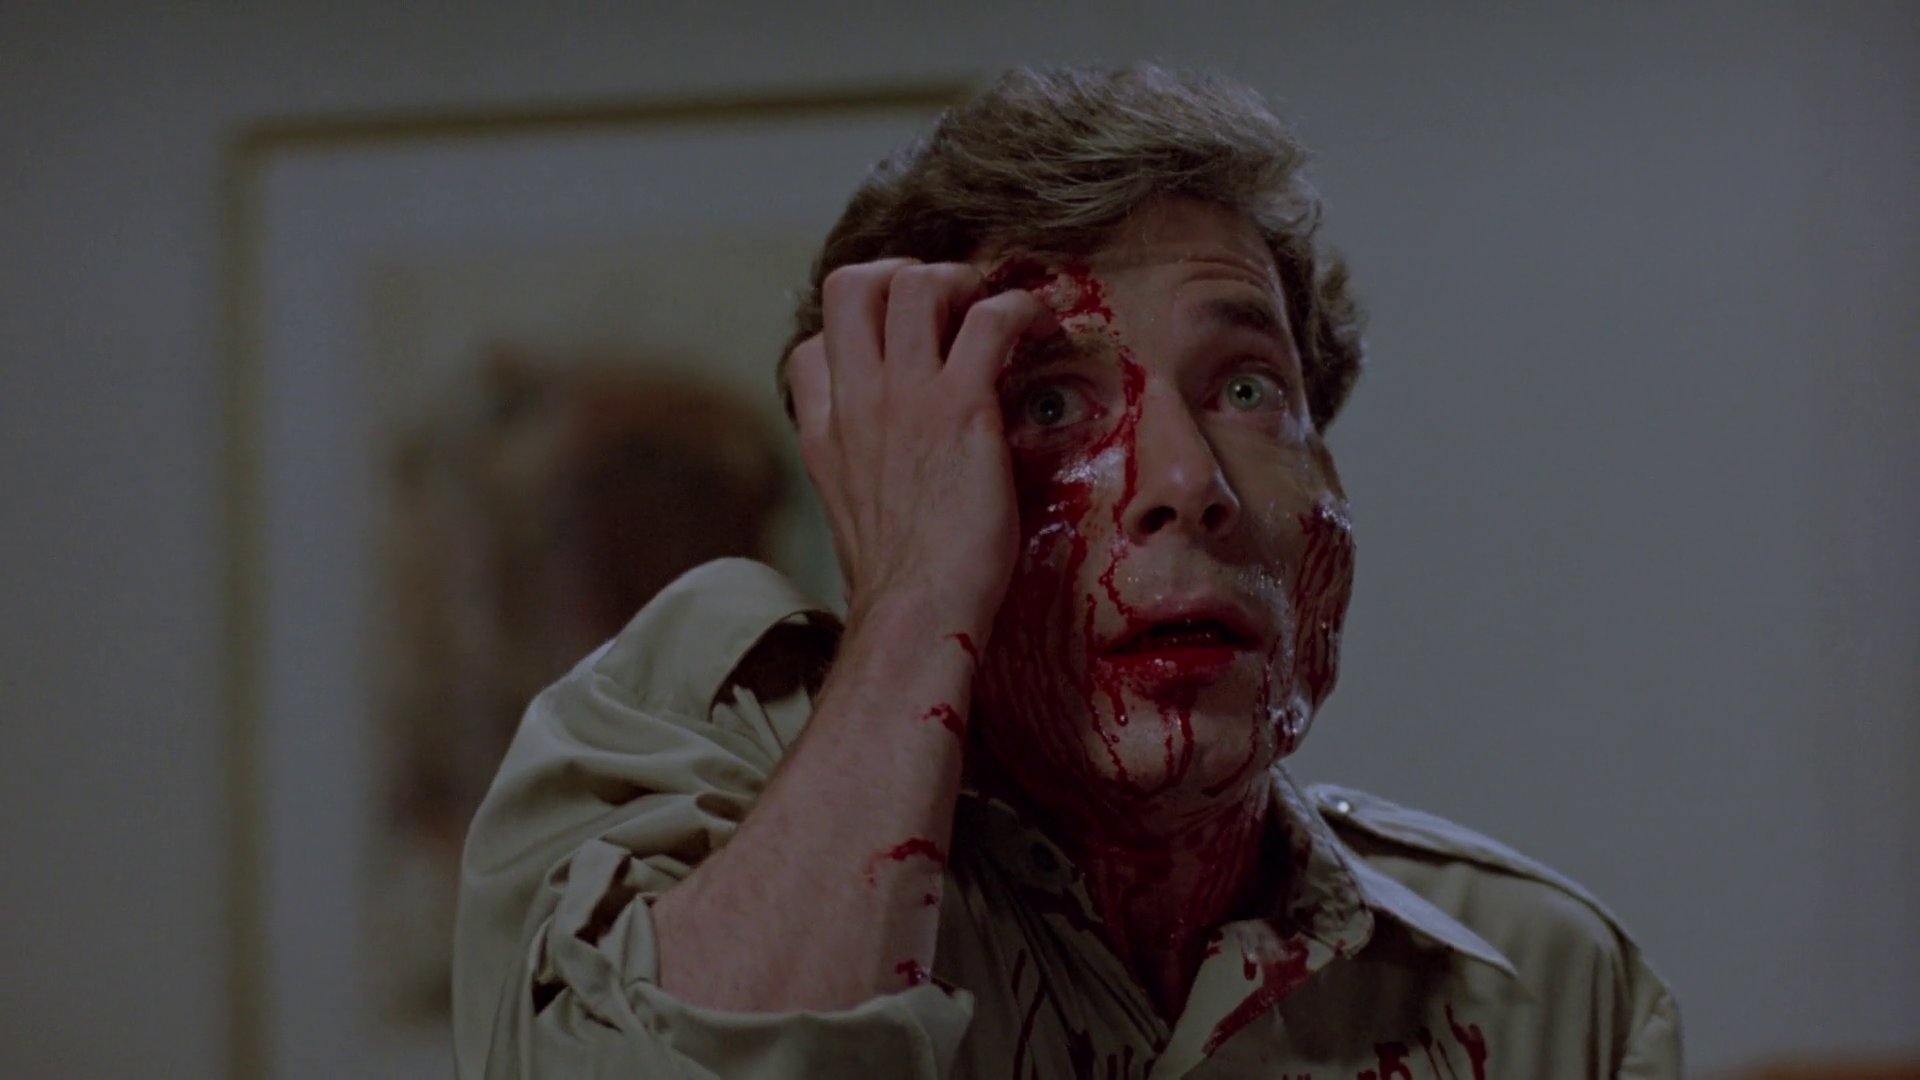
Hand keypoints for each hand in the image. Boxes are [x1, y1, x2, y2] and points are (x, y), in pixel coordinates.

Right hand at [787, 259, 1055, 639]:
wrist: (916, 614)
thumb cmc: (901, 584)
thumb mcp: (853, 519)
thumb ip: (863, 474)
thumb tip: (894, 470)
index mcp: (825, 432)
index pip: (812, 346)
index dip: (857, 333)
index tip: (901, 347)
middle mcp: (856, 402)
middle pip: (853, 284)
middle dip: (903, 274)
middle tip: (950, 305)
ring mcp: (904, 399)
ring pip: (916, 282)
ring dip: (963, 281)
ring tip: (995, 312)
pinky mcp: (961, 408)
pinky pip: (991, 319)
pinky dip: (1022, 309)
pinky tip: (1042, 329)